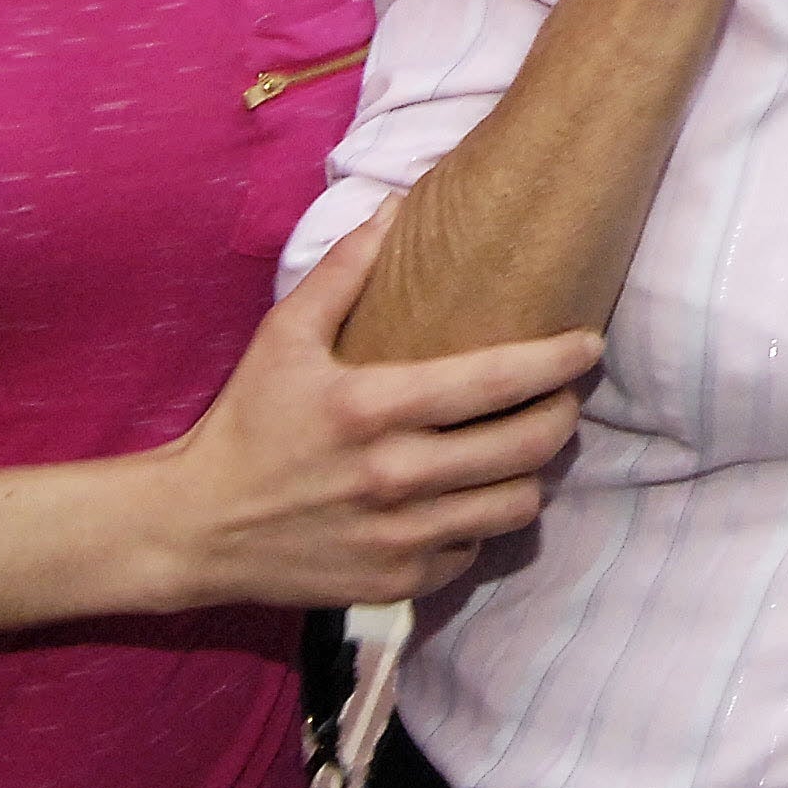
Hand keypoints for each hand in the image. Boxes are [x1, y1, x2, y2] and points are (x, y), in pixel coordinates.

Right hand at [156, 209, 601, 608]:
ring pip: (515, 506)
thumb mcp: (284, 336)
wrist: (197, 527)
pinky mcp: (398, 581)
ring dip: (530, 475)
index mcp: (372, 406)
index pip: (494, 380)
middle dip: (562, 417)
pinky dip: (480, 524)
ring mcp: (400, 535)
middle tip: (563, 399)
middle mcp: (394, 476)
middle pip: (525, 448)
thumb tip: (395, 206)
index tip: (589, 344)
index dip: (556, 360)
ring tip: (521, 450)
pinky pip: (474, 550)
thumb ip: (344, 269)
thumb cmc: (248, 423)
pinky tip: (464, 500)